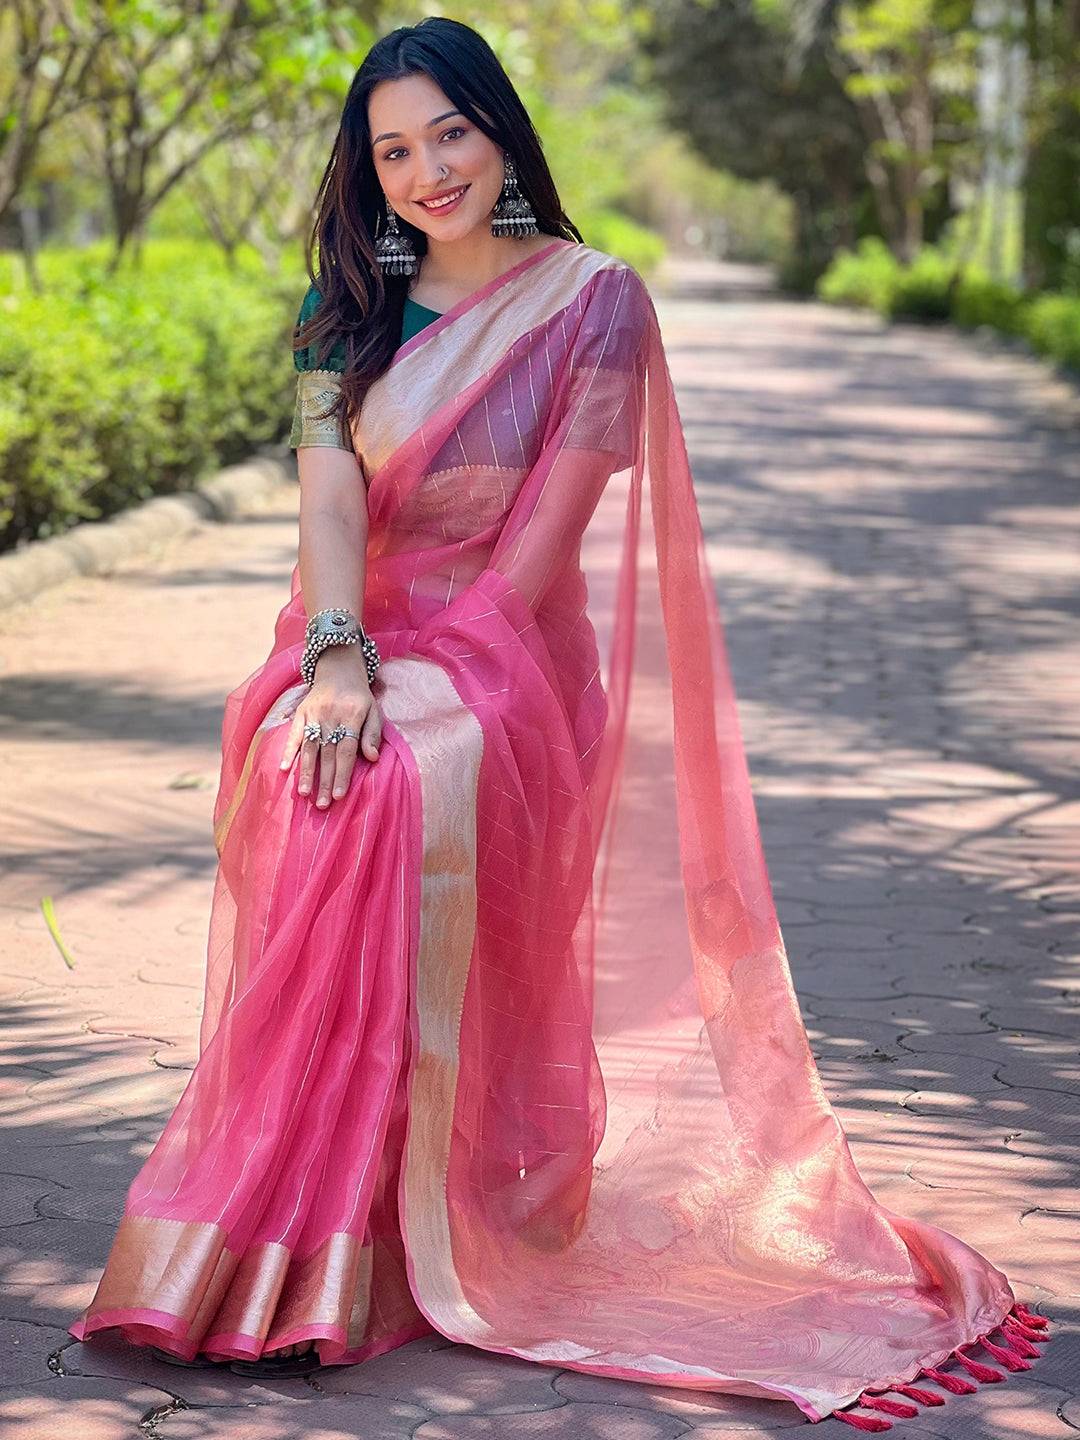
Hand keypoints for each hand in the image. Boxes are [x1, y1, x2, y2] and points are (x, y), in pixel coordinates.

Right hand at [279, 648, 382, 805]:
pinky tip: (284, 768)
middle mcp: (331, 715)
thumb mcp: (374, 710)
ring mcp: (314, 713)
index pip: (346, 750)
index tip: (339, 795)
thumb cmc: (359, 696)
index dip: (342, 773)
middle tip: (322, 805)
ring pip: (310, 747)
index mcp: (352, 715)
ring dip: (307, 772)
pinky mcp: (301, 712)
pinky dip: (288, 750)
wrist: (339, 668)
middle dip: (325, 780)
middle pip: (328, 753)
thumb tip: (373, 758)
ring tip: (305, 793)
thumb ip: (373, 734)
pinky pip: (294, 733)